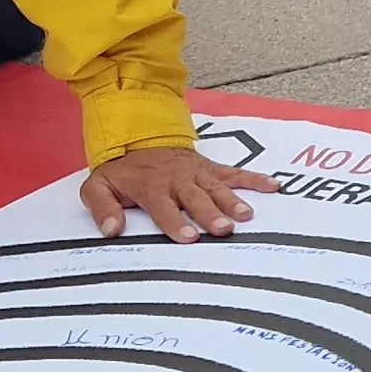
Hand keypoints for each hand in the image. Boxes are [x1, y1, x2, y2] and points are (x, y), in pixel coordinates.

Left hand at [82, 144, 280, 242]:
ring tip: (246, 215)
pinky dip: (254, 179)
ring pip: (216, 187)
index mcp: (151, 185)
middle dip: (209, 213)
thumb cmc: (121, 169)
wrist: (137, 134)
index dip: (175, 221)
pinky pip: (234, 173)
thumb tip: (110, 229)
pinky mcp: (210, 168)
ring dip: (232, 200)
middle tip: (223, 228)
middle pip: (195, 198)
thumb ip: (102, 208)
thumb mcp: (97, 186)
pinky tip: (272, 186)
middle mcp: (177, 178)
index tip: (189, 237)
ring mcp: (196, 172)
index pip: (163, 206)